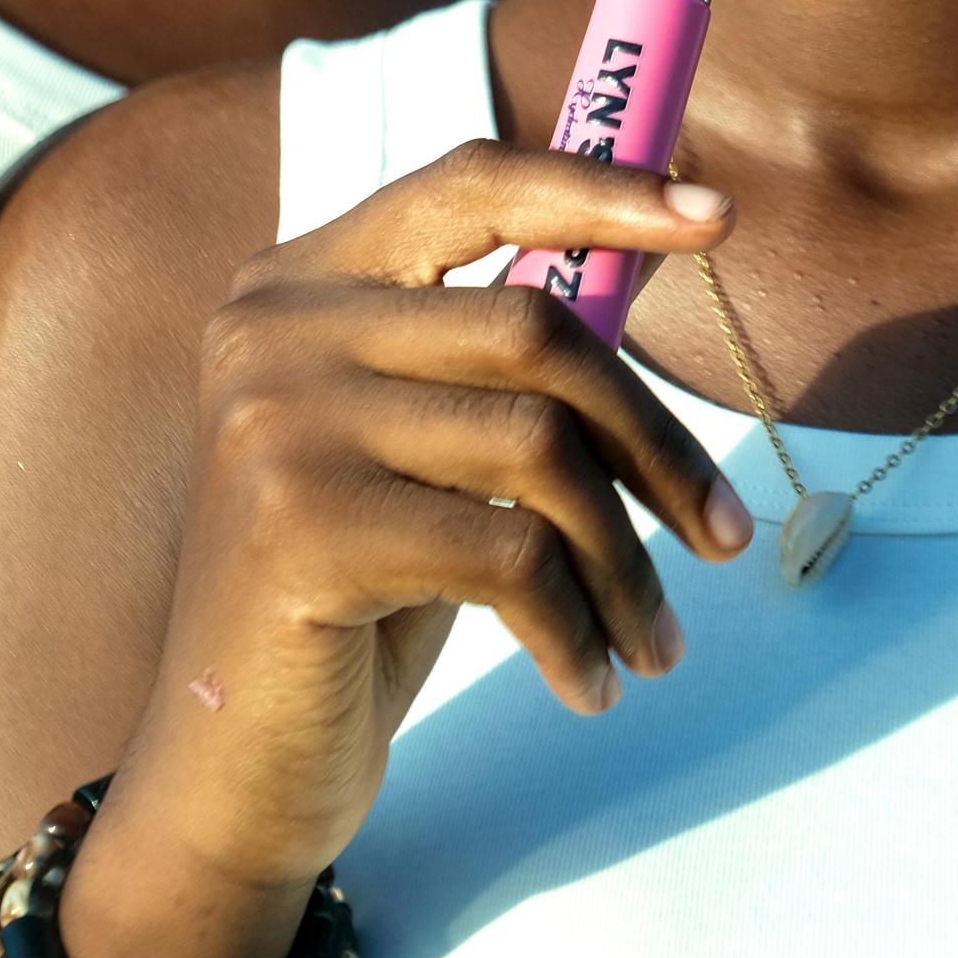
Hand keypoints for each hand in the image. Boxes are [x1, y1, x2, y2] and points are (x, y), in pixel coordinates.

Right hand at [91, 141, 755, 911]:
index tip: (717, 211)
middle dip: (654, 438)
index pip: (470, 185)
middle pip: (533, 326)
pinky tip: (587, 681)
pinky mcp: (300, 526)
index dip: (599, 189)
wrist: (232, 772)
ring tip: (655, 642)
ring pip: (538, 445)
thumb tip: (660, 238)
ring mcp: (276, 420)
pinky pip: (510, 553)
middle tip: (725, 535)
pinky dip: (575, 626)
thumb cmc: (358, 597)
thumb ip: (507, 353)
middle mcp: (274, 326)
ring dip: (627, 559)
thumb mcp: (432, 452)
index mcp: (301, 281)